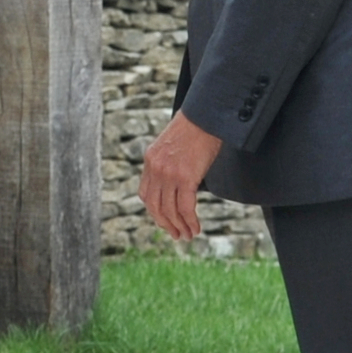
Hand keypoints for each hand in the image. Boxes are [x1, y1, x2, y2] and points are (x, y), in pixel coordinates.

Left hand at [140, 111, 221, 241]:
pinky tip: (196, 227)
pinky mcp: (185, 177)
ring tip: (188, 235)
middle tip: (176, 235)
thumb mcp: (172, 146)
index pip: (146, 194)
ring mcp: (169, 174)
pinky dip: (190, 221)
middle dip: (165, 224)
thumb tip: (177, 181)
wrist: (205, 117)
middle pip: (155, 206)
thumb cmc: (195, 129)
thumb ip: (168, 163)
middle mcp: (155, 169)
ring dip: (179, 226)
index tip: (165, 220)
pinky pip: (185, 207)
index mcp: (149, 161)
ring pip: (170, 210)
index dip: (154, 211)